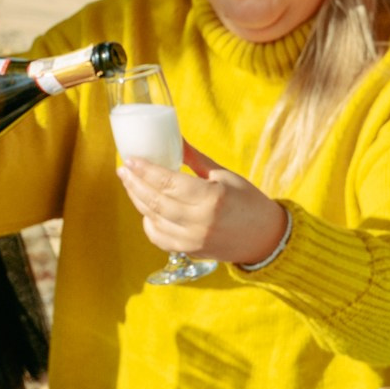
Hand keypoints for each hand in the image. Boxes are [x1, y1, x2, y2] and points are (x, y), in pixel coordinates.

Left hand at [117, 143, 287, 268]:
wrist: (265, 238)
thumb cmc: (248, 202)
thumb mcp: (225, 175)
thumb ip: (195, 159)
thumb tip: (174, 137)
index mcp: (211, 198)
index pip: (168, 183)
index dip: (145, 171)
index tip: (131, 159)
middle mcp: (199, 221)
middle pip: (155, 201)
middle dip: (134, 183)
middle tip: (124, 169)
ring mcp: (193, 240)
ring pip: (153, 219)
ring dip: (137, 200)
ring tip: (130, 183)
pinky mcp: (189, 251)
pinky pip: (159, 237)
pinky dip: (148, 222)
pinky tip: (145, 208)